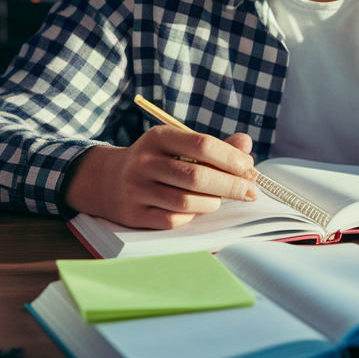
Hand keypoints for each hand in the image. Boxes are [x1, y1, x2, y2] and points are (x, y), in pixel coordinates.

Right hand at [62, 126, 259, 228]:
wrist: (107, 180)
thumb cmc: (156, 162)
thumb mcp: (178, 145)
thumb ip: (213, 146)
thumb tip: (246, 145)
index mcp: (158, 137)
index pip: (201, 145)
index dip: (231, 158)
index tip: (249, 168)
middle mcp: (144, 162)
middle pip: (197, 176)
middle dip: (231, 185)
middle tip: (250, 191)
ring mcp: (136, 189)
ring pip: (187, 201)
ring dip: (213, 203)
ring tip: (220, 200)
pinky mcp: (133, 214)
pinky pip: (173, 220)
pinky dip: (192, 215)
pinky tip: (196, 209)